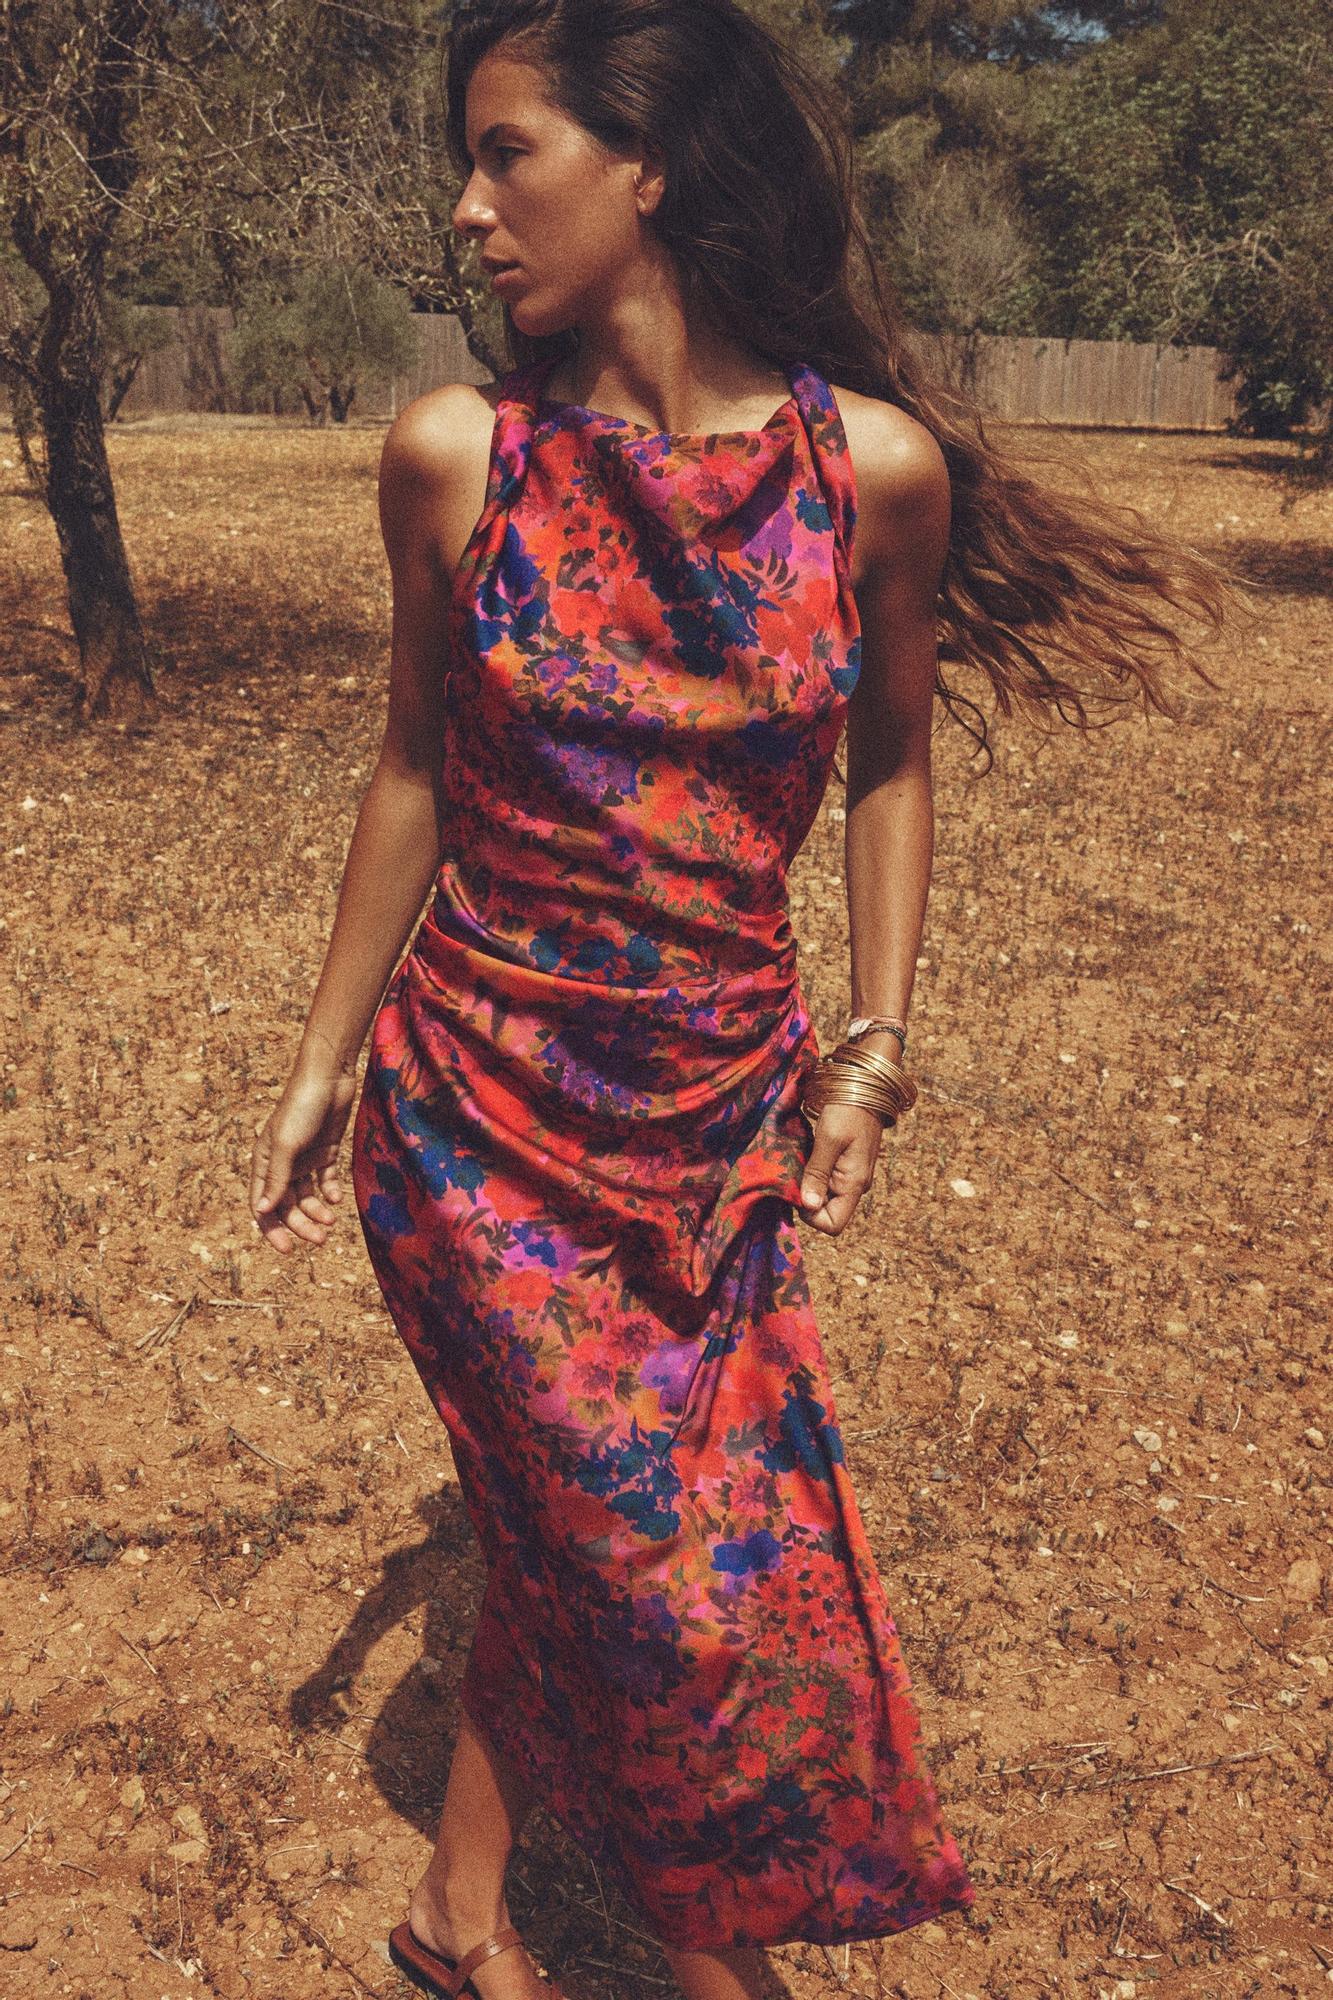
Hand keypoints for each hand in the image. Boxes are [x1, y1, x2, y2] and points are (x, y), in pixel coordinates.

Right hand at [250, 1060, 358, 1254]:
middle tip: (321, 1240)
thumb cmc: (301, 1108)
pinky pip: (325, 1180)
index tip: (288, 1250)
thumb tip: (263, 1211)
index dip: (272, 1229)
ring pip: (307, 1196)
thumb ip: (276, 1178)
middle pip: (287, 1205)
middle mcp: (281, 1164)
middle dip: (301, 1225)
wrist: (329, 1078)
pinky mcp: (324, 1152)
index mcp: (263, 1163)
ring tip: (331, 1222)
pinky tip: (337, 1199)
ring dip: (317, 1212)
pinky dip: (330, 1192)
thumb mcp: (287, 1145)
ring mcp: (303, 1158)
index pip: (262, 1205)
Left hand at [798, 1101, 884, 1234]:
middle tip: (792, 1172)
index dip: (811, 1215)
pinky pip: (824, 1179)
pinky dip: (810, 1172)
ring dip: (806, 1183)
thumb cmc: (849, 1109)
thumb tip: (808, 1205)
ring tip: (797, 1160)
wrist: (864, 1083)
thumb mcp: (829, 1139)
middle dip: (805, 1198)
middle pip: (826, 1211)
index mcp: (855, 1184)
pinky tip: (803, 1154)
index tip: (798, 1191)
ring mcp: (849, 1175)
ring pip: (822, 1195)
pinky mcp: (843, 1163)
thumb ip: (818, 1173)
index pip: (833, 1224)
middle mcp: (854, 1185)